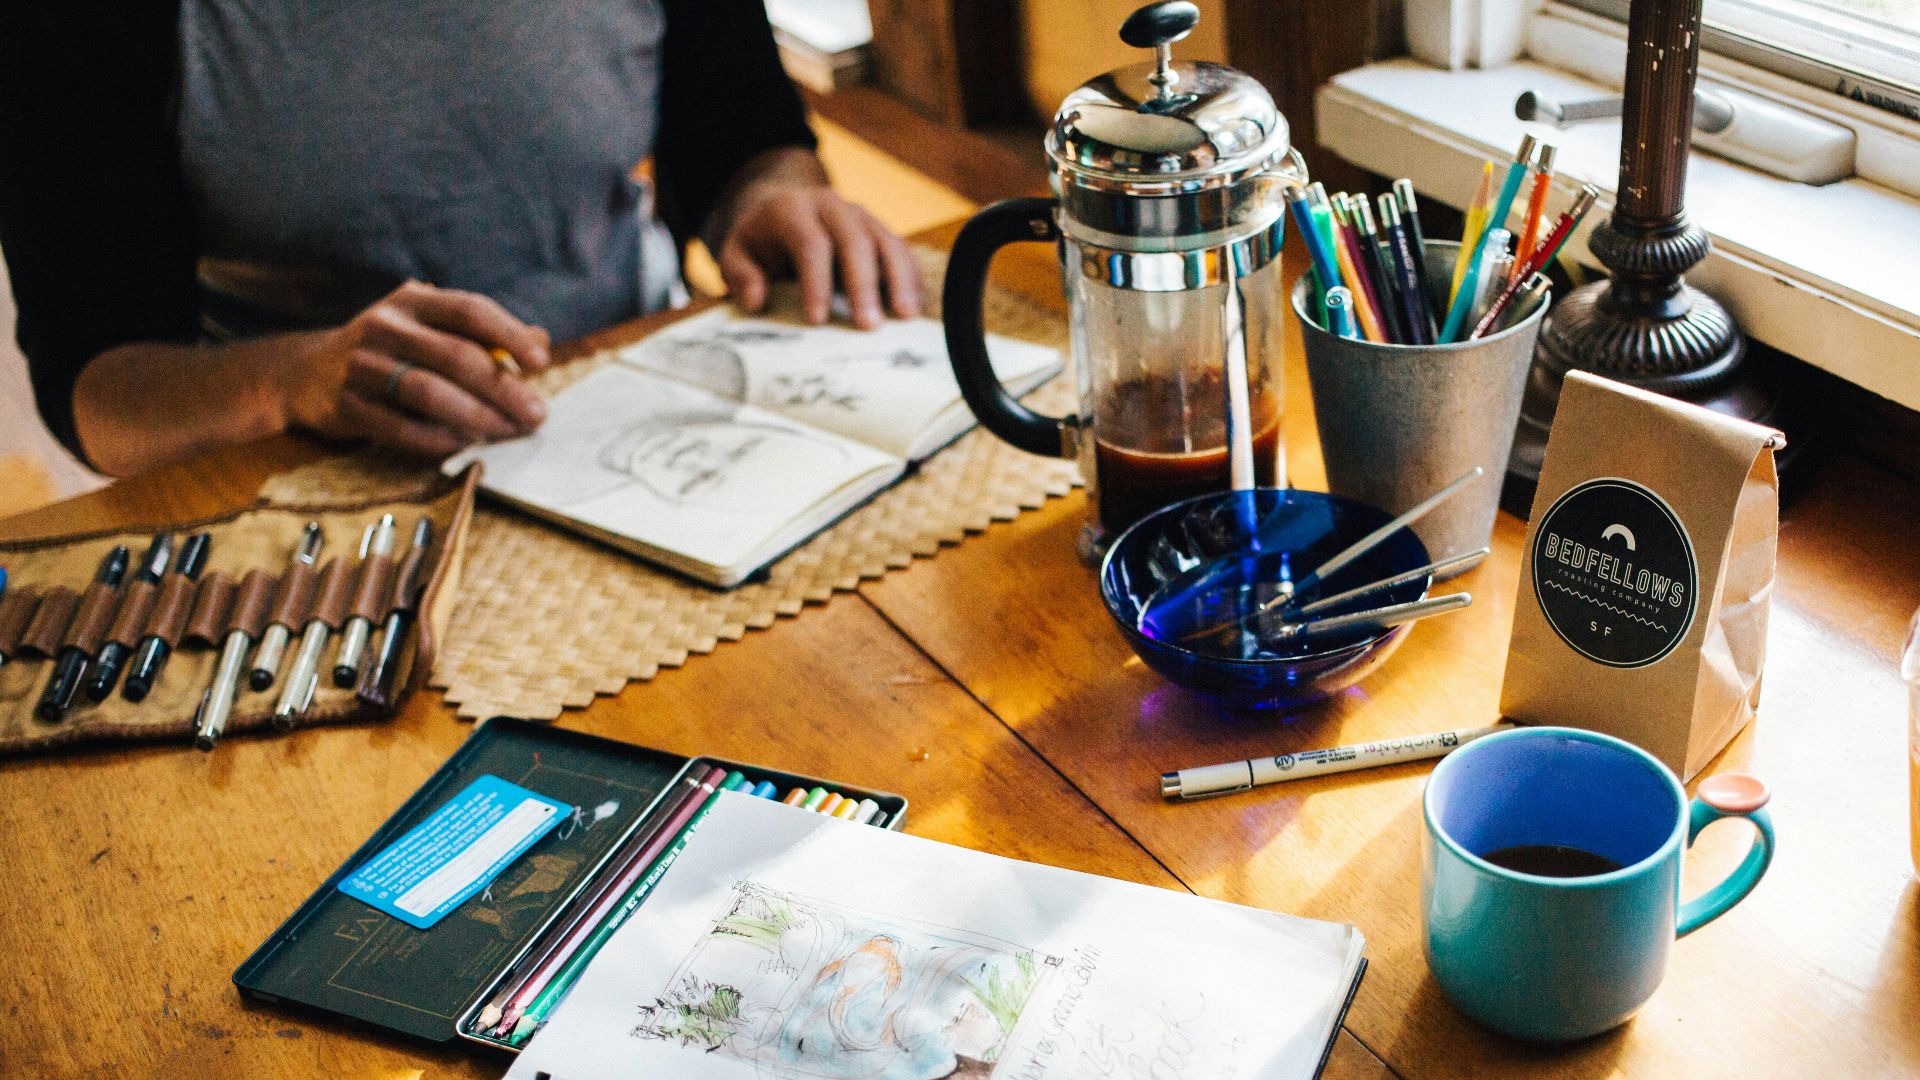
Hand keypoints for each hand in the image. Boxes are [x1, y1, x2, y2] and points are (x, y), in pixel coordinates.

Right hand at [281, 281, 552, 457]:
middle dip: (503, 389)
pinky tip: (465, 446)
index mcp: (413, 300)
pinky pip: (400, 428)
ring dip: (476, 417)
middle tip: (536, 415)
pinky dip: (438, 440)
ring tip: (507, 432)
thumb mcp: (433, 328)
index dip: (510, 334)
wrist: (308, 373)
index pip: (470, 310)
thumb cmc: (395, 350)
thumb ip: (484, 335)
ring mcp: (360, 364)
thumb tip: (540, 341)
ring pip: (428, 393)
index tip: (541, 363)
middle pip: (455, 356)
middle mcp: (384, 325)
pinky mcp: (345, 404)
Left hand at [713, 151, 924, 329]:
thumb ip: (740, 275)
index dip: (816, 283)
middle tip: (868, 326)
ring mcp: (860, 216)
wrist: (784, 212)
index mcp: (791, 210)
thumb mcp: (736, 254)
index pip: (810, 244)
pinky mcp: (880, 230)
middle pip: (855, 241)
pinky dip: (911, 279)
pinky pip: (902, 251)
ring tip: (906, 317)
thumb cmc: (760, 244)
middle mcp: (830, 206)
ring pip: (887, 241)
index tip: (818, 321)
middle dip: (863, 285)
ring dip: (899, 280)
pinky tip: (914, 309)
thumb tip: (756, 301)